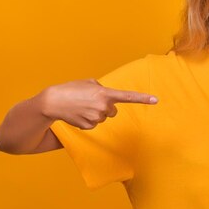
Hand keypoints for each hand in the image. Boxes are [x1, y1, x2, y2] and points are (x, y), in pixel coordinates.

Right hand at [41, 79, 157, 129]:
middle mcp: (103, 106)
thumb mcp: (89, 83)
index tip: (155, 100)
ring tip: (81, 106)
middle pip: (113, 110)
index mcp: (105, 93)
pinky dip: (87, 120)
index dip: (142, 98)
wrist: (53, 102)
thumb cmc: (71, 89)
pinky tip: (78, 114)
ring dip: (95, 112)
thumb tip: (107, 97)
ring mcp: (97, 117)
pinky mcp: (89, 126)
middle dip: (105, 107)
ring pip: (103, 117)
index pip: (127, 96)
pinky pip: (94, 124)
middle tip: (90, 101)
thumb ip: (102, 88)